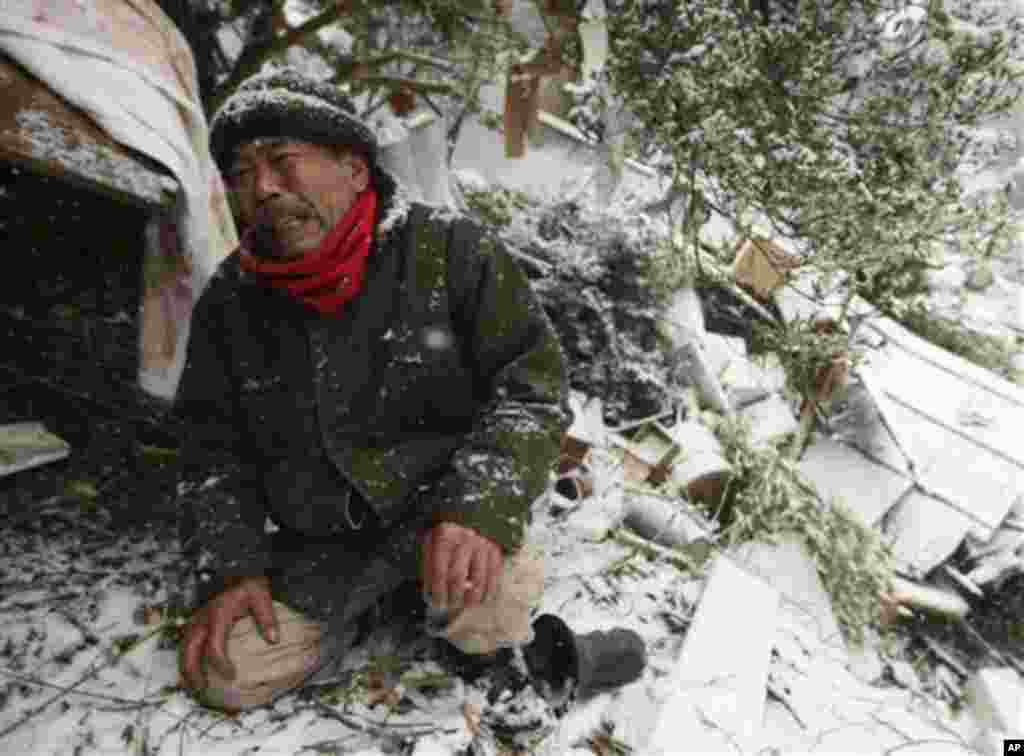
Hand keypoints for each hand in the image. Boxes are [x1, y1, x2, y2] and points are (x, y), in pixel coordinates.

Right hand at [180, 576, 277, 691]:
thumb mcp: (260, 595)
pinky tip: (197, 675)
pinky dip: (189, 661)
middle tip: (202, 690)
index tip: (232, 675)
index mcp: (218, 613)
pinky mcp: (195, 625)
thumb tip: (273, 639)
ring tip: (196, 688)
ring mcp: (196, 622)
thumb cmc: (248, 586)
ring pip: (183, 649)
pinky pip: (187, 646)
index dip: (220, 663)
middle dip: (192, 672)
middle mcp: (202, 618)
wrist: (237, 573)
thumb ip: (266, 616)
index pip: (214, 645)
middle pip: (189, 650)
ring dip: (186, 669)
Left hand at [421, 523, 502, 610]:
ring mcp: (482, 544)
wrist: (467, 520)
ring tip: (465, 606)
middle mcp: (464, 538)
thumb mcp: (431, 545)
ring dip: (471, 599)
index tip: (435, 603)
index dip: (437, 591)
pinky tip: (482, 601)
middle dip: (453, 597)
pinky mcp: (495, 551)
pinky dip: (488, 593)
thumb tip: (434, 591)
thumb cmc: (445, 541)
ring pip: (477, 580)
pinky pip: (493, 577)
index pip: (439, 570)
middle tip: (450, 606)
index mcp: (444, 536)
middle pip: (458, 576)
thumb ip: (431, 567)